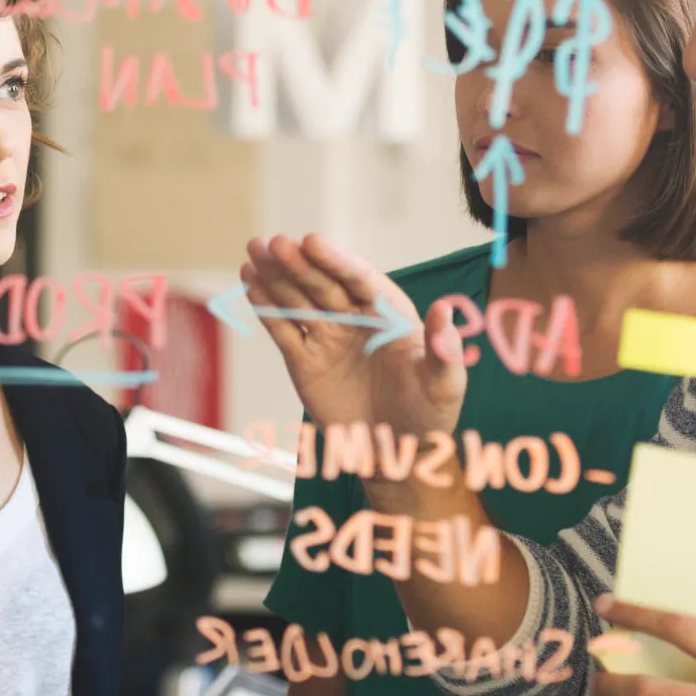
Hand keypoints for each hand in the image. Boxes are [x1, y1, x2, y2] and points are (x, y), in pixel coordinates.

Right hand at [242, 233, 466, 439]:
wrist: (395, 454)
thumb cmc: (428, 416)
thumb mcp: (445, 385)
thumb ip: (444, 349)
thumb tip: (444, 309)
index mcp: (390, 314)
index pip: (360, 279)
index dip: (336, 260)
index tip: (312, 242)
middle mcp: (356, 318)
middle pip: (323, 283)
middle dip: (298, 263)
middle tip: (274, 243)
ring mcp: (328, 337)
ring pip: (298, 300)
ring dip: (275, 275)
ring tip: (254, 251)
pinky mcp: (304, 360)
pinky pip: (283, 330)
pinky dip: (266, 308)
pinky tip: (250, 284)